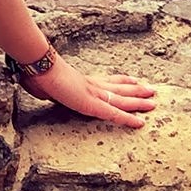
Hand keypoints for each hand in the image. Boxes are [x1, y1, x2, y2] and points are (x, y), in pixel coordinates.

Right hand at [19, 56, 155, 127]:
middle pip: (119, 87)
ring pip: (122, 98)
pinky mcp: (92, 105)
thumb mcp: (43, 84)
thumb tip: (40, 90)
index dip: (121, 80)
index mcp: (81, 80)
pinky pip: (114, 114)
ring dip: (139, 101)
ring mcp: (94, 94)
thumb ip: (47, 89)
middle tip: (151, 90)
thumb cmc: (37, 74)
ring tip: (153, 102)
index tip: (133, 79)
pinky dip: (128, 118)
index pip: (106, 80)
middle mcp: (92, 85)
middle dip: (136, 89)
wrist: (39, 67)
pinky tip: (140, 122)